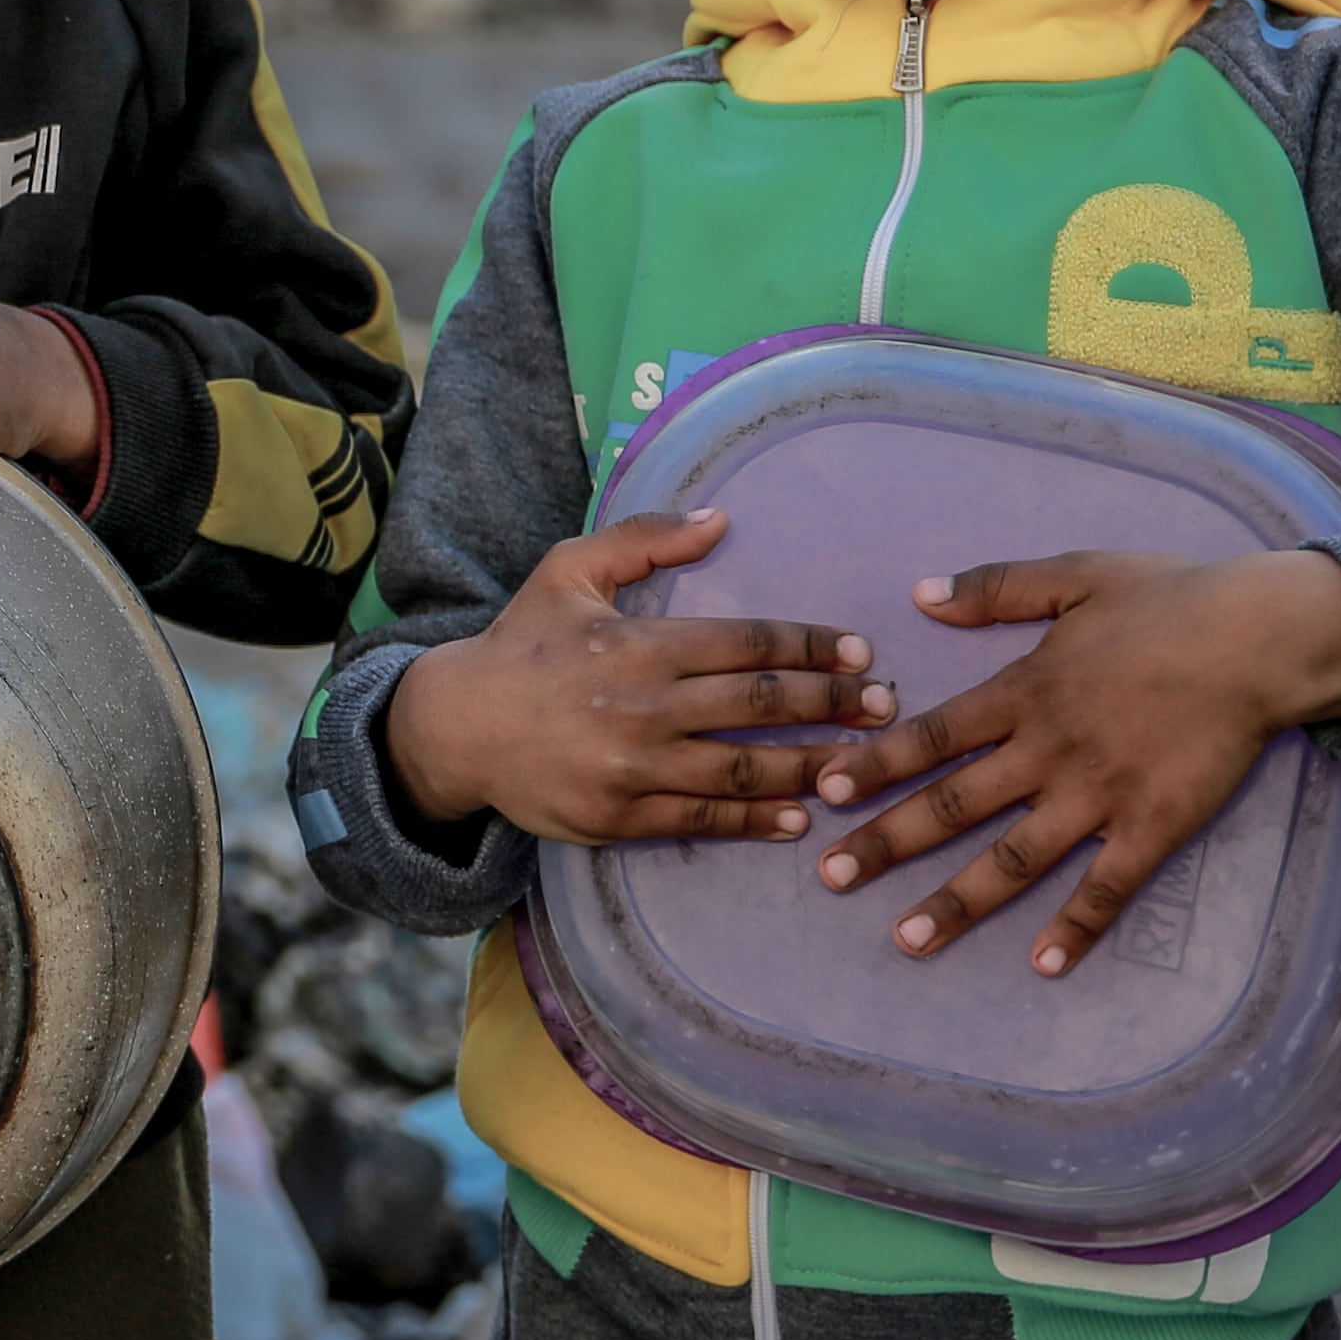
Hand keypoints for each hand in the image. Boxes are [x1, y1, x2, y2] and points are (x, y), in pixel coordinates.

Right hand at [379, 508, 890, 843]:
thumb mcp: (568, 572)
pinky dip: (756, 820)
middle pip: (760, 706)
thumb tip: (718, 519)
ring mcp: (633, 766)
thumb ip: (642, 540)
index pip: (748, 644)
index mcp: (639, 645)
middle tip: (885, 707)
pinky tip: (797, 818)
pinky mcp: (620, 815)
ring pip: (744, 768)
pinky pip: (703, 819)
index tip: (860, 653)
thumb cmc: (521, 645)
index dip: (812, 648)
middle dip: (834, 706)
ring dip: (811, 767)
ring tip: (861, 766)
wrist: (455, 727)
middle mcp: (643, 706)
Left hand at [804, 548, 1340, 972]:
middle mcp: (1048, 750)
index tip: (825, 791)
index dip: (875, 764)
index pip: (931, 736)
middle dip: (886, 843)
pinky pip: (1108, 886)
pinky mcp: (1155, 826)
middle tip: (831, 878)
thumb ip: (995, 588)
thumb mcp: (1073, 574)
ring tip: (906, 941)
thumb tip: (919, 594)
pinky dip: (1076, 927)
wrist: (1262, 638)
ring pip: (1015, 858)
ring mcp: (1100, 794)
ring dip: (957, 901)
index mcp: (1023, 692)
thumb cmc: (1169, 600)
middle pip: (952, 806)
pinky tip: (1043, 965)